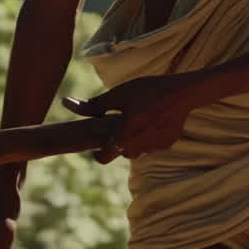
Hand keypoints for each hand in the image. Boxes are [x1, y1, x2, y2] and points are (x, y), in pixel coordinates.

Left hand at [63, 76, 189, 158]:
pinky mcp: (168, 144)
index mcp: (124, 135)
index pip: (104, 157)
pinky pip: (153, 145)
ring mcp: (156, 147)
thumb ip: (93, 105)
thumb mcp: (118, 94)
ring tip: (137, 121)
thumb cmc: (147, 90)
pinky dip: (150, 136)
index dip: (98, 154)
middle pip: (121, 152)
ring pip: (137, 150)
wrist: (182, 92)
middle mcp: (140, 146)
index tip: (98, 146)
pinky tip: (154, 120)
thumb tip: (67, 104)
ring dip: (134, 140)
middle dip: (119, 143)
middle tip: (121, 125)